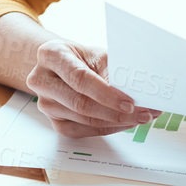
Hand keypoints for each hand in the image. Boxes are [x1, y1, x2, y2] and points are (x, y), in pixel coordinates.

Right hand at [26, 39, 158, 138]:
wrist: (63, 65)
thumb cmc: (81, 57)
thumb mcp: (97, 54)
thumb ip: (112, 69)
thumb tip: (136, 91)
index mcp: (51, 55)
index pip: (80, 78)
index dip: (106, 93)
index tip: (130, 102)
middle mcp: (42, 80)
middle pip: (80, 103)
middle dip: (116, 112)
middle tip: (144, 113)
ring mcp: (45, 104)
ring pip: (84, 120)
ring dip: (117, 122)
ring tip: (141, 116)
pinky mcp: (54, 122)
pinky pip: (83, 131)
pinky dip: (107, 128)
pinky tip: (124, 123)